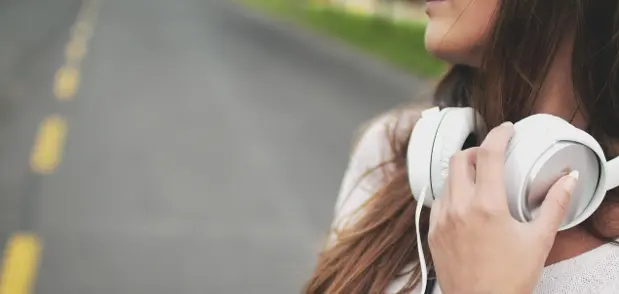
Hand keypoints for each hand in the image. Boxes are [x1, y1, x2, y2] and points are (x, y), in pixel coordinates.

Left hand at [428, 122, 578, 293]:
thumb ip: (554, 205)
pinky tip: (466, 203)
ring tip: (481, 180)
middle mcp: (458, 208)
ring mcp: (441, 220)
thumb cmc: (509, 278)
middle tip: (492, 156)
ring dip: (463, 172)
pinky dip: (452, 193)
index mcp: (486, 206)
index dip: (498, 135)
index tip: (506, 130)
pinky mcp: (432, 231)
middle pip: (459, 159)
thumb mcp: (539, 240)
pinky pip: (439, 201)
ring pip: (446, 179)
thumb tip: (568, 181)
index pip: (488, 154)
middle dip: (477, 151)